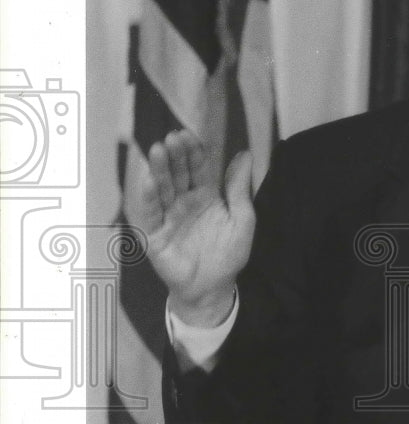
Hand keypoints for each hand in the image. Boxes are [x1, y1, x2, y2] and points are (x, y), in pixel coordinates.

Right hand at [134, 130, 254, 326]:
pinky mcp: (156, 234)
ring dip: (159, 170)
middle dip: (175, 155)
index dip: (194, 151)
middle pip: (178, 173)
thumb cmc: (229, 254)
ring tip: (158, 150)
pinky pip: (151, 214)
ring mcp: (169, 216)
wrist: (214, 288)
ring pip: (162, 188)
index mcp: (205, 195)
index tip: (189, 135)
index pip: (198, 167)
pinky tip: (149, 181)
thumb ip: (239, 188)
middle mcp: (184, 201)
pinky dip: (149, 197)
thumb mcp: (242, 219)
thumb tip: (245, 153)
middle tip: (172, 138)